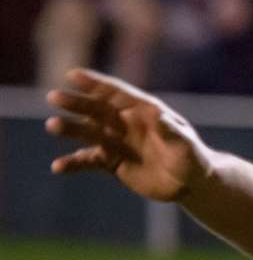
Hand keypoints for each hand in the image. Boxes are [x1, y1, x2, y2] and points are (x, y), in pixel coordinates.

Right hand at [45, 68, 209, 201]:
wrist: (190, 184)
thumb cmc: (193, 159)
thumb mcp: (186, 145)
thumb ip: (172, 131)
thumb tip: (159, 116)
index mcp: (143, 111)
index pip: (117, 93)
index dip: (95, 83)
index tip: (73, 75)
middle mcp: (126, 123)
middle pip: (97, 109)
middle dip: (77, 102)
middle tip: (55, 97)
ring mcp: (117, 142)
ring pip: (88, 132)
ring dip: (70, 129)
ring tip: (52, 126)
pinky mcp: (112, 162)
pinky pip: (89, 161)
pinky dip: (74, 163)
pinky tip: (58, 167)